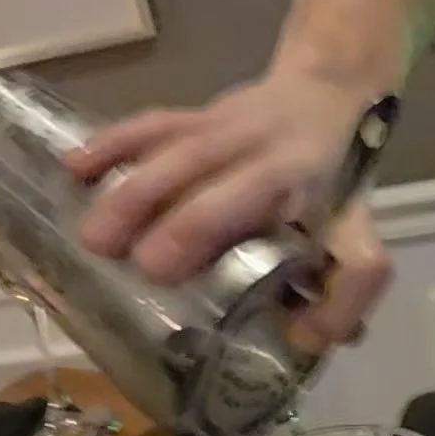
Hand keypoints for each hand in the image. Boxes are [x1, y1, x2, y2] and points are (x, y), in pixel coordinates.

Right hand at [66, 70, 393, 351]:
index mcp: (298, 182)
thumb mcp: (361, 238)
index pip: (263, 201)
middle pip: (204, 169)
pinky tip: (73, 169)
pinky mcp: (196, 114)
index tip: (164, 270)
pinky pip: (153, 124)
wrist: (331, 95)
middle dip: (161, 212)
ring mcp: (224, 126)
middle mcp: (258, 148)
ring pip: (172, 147)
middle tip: (119, 260)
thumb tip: (306, 341)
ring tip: (90, 236)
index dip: (210, 230)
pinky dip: (112, 142)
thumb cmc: (337, 186)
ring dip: (129, 189)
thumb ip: (347, 294)